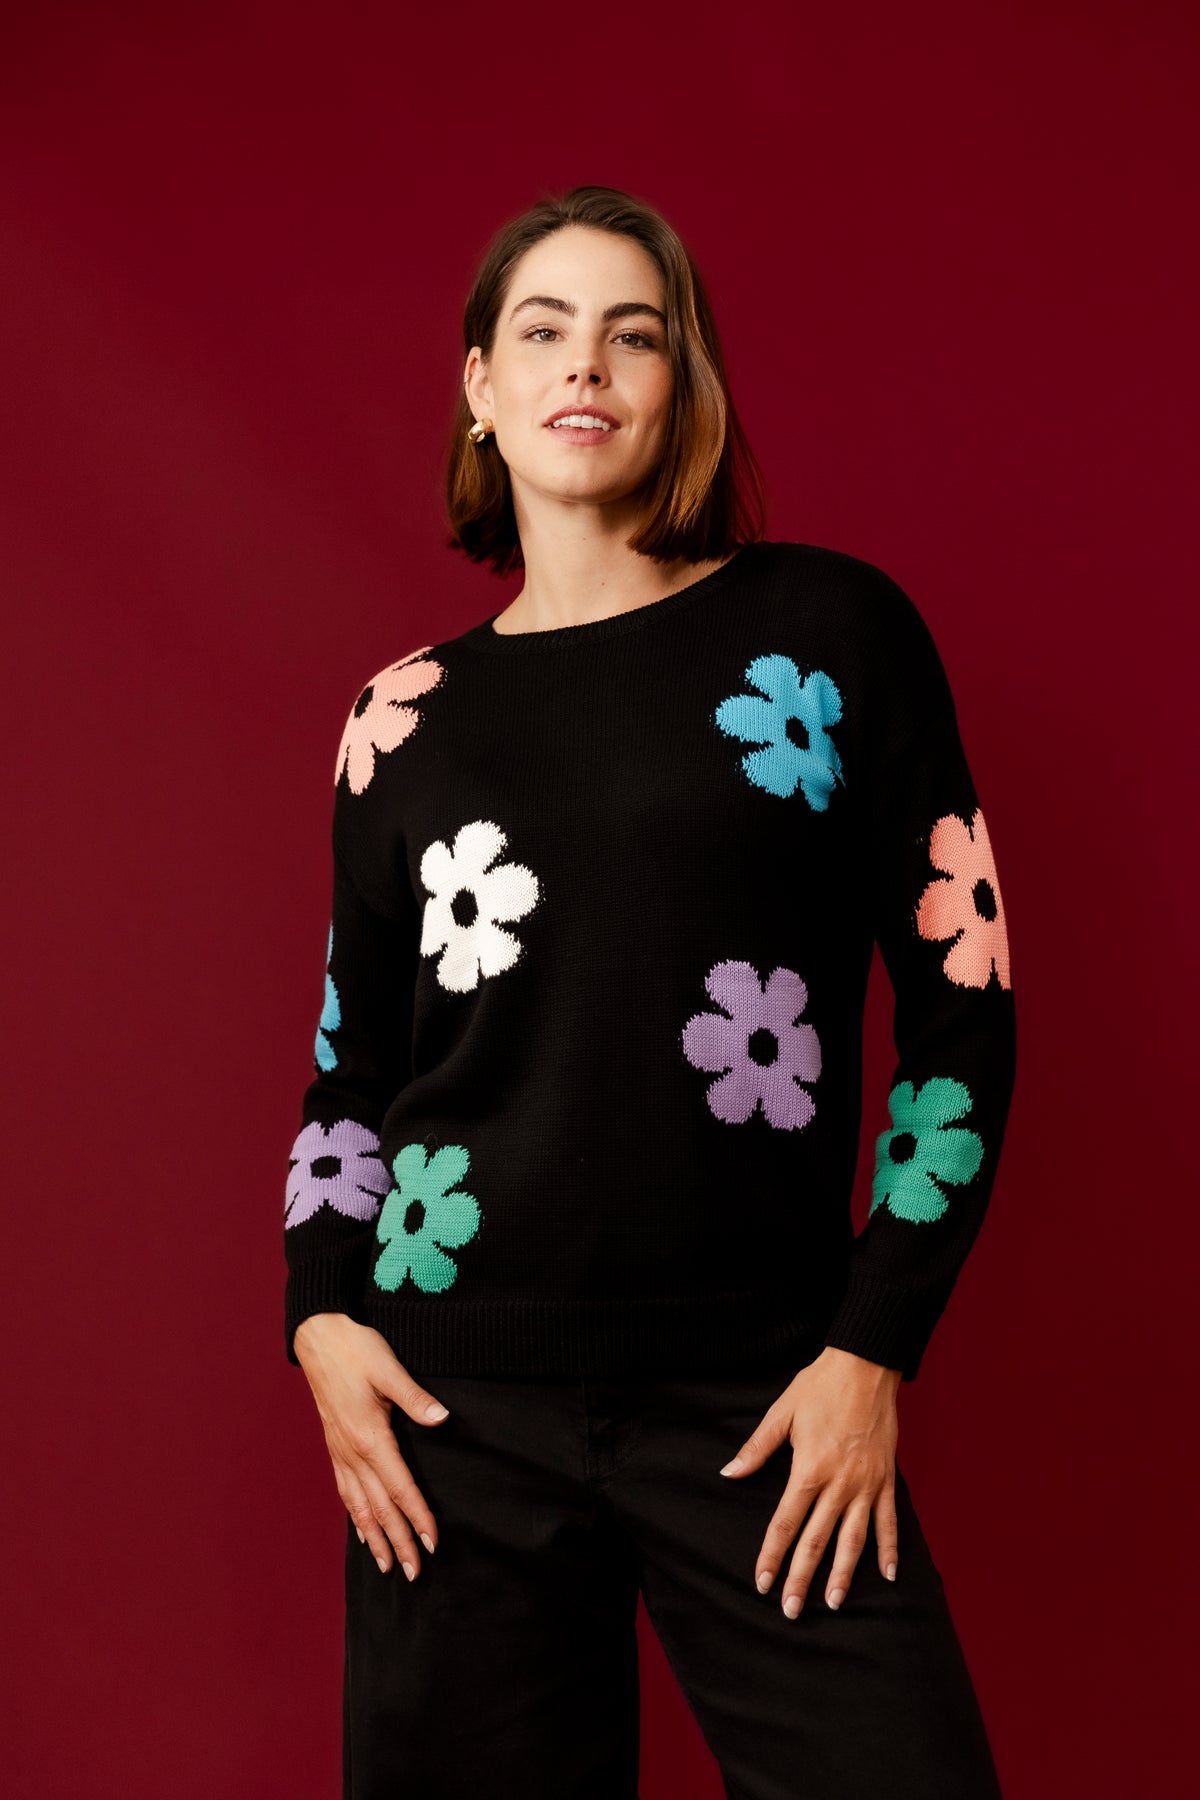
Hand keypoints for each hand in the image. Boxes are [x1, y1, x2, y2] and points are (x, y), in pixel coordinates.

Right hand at [293, 1311, 449, 1579]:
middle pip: (380, 1507)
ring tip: (388, 1566)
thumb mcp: (389, 1369)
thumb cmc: (356, 1350)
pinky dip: (356, 1516)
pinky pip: (346, 1491)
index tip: (433, 1542)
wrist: (318, 1337)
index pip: (400, 1487)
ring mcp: (341, 1452)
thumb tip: (443, 1420)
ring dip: (376, 1537)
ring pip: (360, 1505)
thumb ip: (415, 1398)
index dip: (417, 1516)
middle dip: (399, 1541)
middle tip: (415, 1573)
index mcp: (370, 1437)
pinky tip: (363, 1530)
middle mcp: (353, 1452)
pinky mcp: (335, 1446)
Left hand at [719, 1345, 901, 1617]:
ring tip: (835, 1603)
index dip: (772, 1556)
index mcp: (809, 1469)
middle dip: (802, 1578)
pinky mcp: (887, 1479)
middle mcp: (839, 1484)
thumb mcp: (782, 1413)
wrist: (865, 1365)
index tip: (763, 1583)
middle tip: (792, 1611)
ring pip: (854, 1539)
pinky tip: (888, 1574)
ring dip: (844, 1574)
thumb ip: (757, 1449)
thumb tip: (729, 1473)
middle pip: (817, 1540)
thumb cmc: (820, 1386)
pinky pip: (889, 1520)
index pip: (785, 1524)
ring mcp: (867, 1484)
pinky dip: (889, 1548)